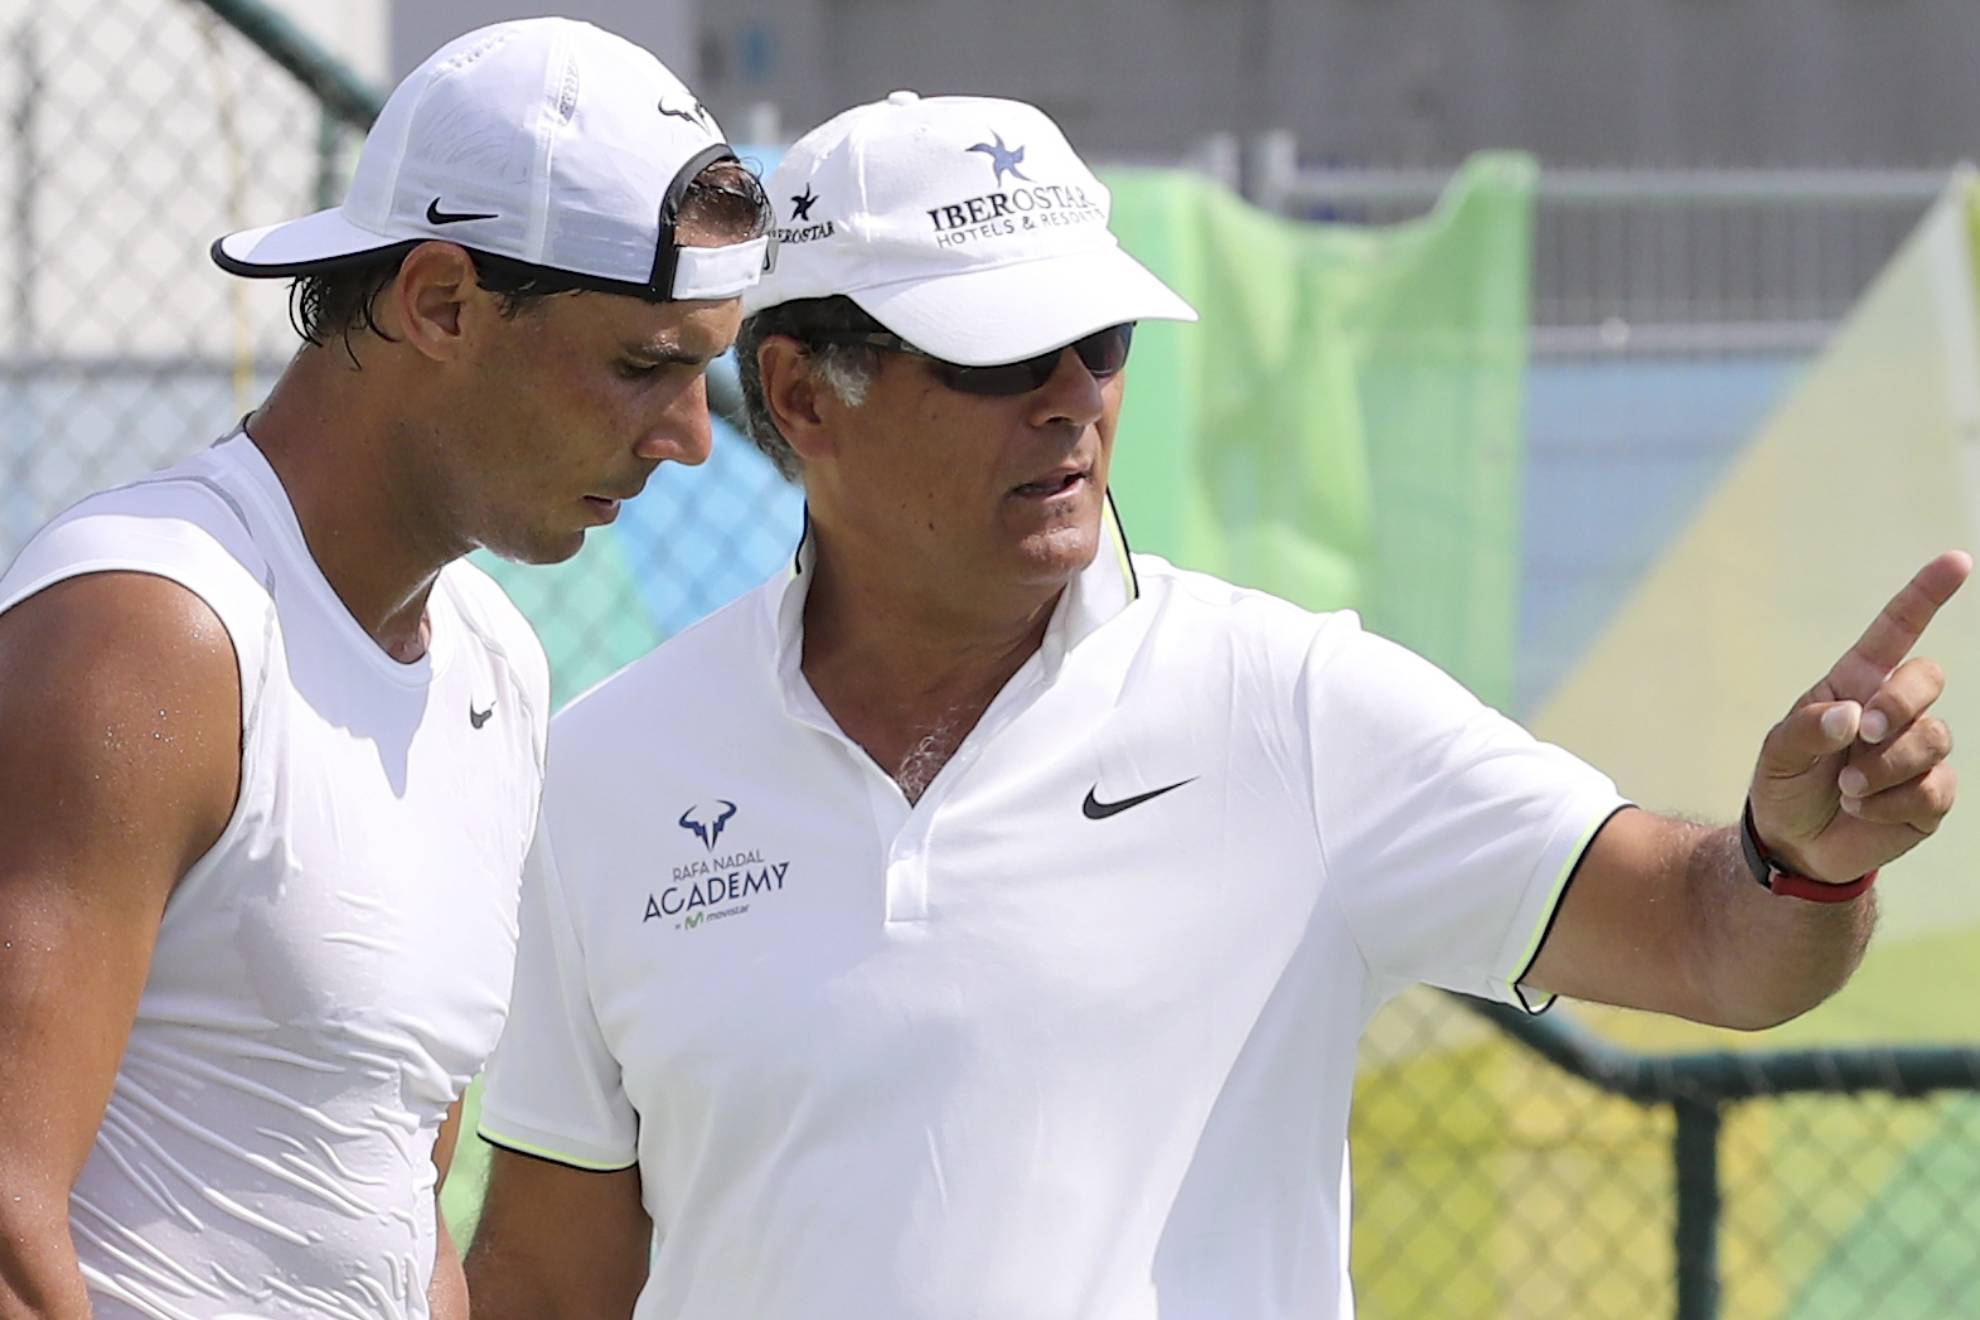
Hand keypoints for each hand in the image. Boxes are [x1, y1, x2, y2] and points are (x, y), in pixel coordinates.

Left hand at [1748, 550, 1969, 882]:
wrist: (1794, 843)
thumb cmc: (1785, 784)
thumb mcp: (1779, 752)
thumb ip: (1808, 728)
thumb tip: (1852, 716)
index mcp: (1856, 684)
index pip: (1898, 630)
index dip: (1926, 594)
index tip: (1956, 561)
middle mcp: (1894, 710)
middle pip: (1928, 676)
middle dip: (1898, 703)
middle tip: (1863, 733)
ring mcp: (1918, 751)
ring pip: (1932, 737)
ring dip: (1884, 766)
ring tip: (1847, 789)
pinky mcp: (1932, 794)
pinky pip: (1933, 787)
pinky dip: (1890, 803)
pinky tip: (1863, 810)